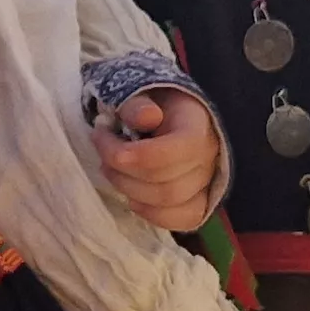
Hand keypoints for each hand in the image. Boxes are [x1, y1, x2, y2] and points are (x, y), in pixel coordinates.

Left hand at [98, 90, 222, 233]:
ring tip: (111, 170)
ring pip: (169, 203)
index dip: (135, 154)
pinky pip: (182, 219)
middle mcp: (208, 159)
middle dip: (122, 172)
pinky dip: (151, 214)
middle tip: (101, 151)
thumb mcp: (142, 91)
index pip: (175, 152)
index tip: (101, 136)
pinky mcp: (201, 201)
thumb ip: (138, 103)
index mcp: (198, 127)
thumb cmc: (154, 102)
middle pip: (167, 183)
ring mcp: (207, 183)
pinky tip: (132, 198)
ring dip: (129, 190)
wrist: (172, 113)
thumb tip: (146, 117)